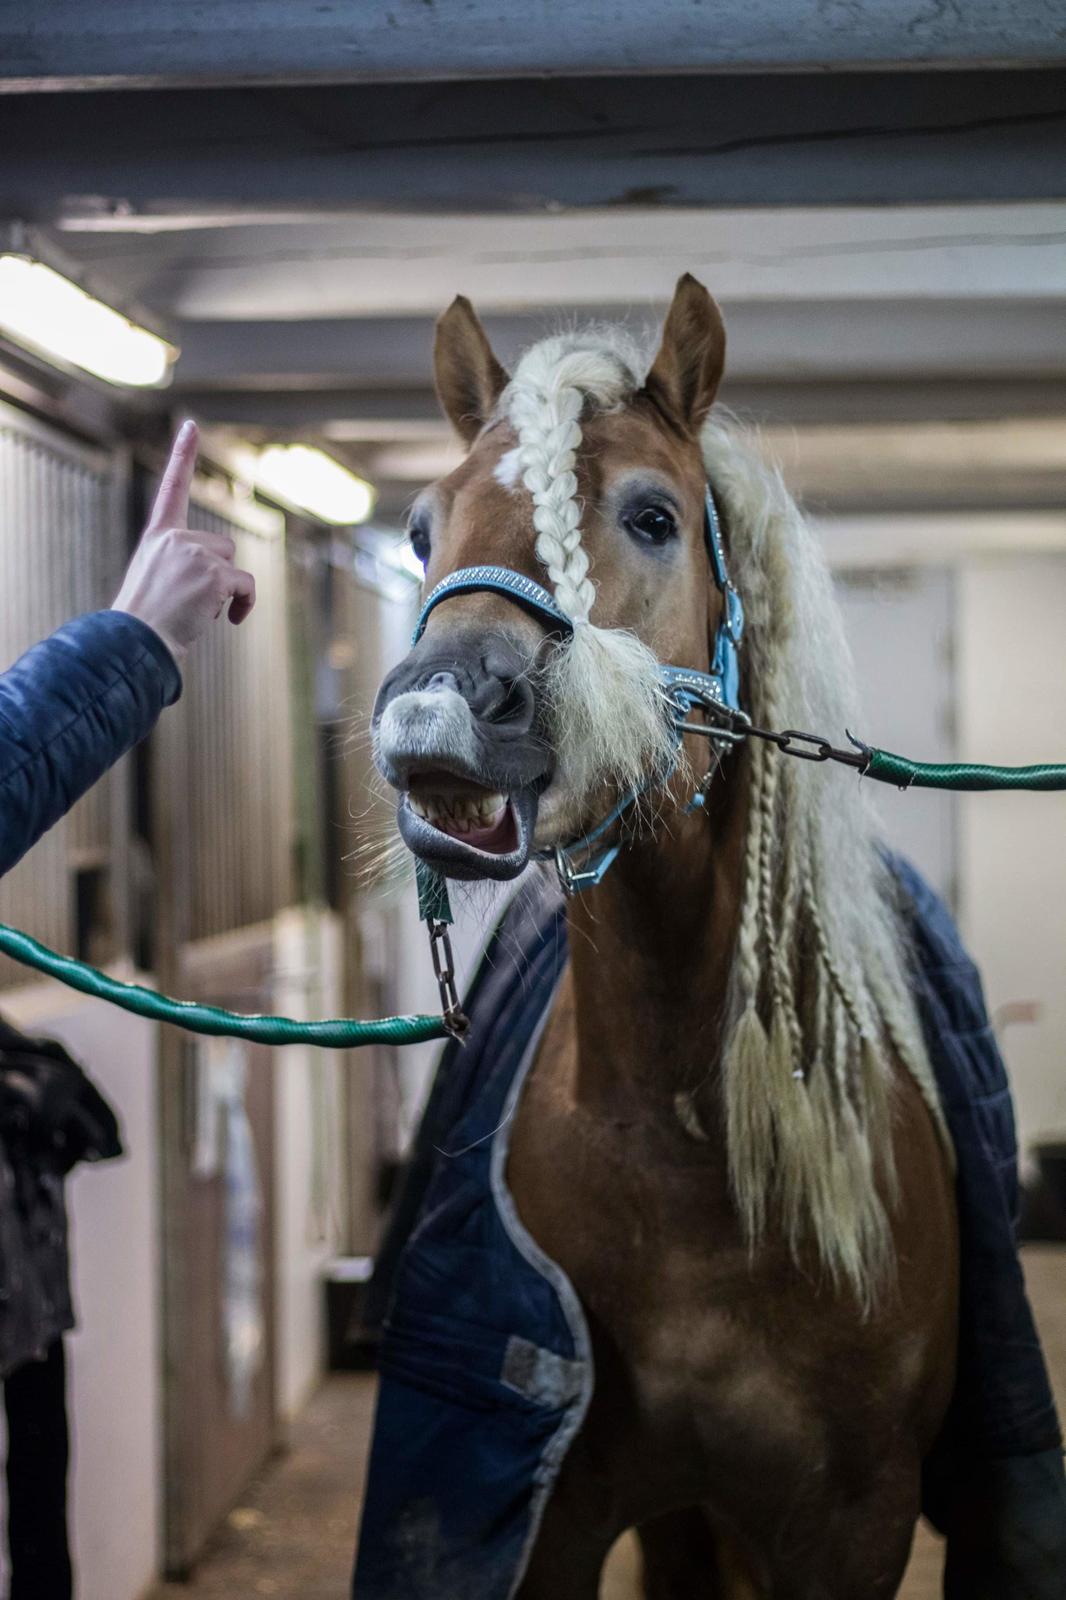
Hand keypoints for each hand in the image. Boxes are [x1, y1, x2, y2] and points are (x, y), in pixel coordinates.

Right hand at [112, 420, 255, 659]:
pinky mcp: (214, 573)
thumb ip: (179, 569)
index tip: (191, 425)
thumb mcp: (153, 584)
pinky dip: (245, 603)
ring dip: (227, 590)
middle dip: (217, 575)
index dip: (182, 455)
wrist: (135, 643)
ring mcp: (195, 553)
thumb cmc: (143, 625)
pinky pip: (246, 584)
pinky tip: (230, 620)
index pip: (171, 488)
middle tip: (189, 603)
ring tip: (197, 611)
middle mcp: (174, 538)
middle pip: (221, 546)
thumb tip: (218, 590)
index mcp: (157, 537)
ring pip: (233, 565)